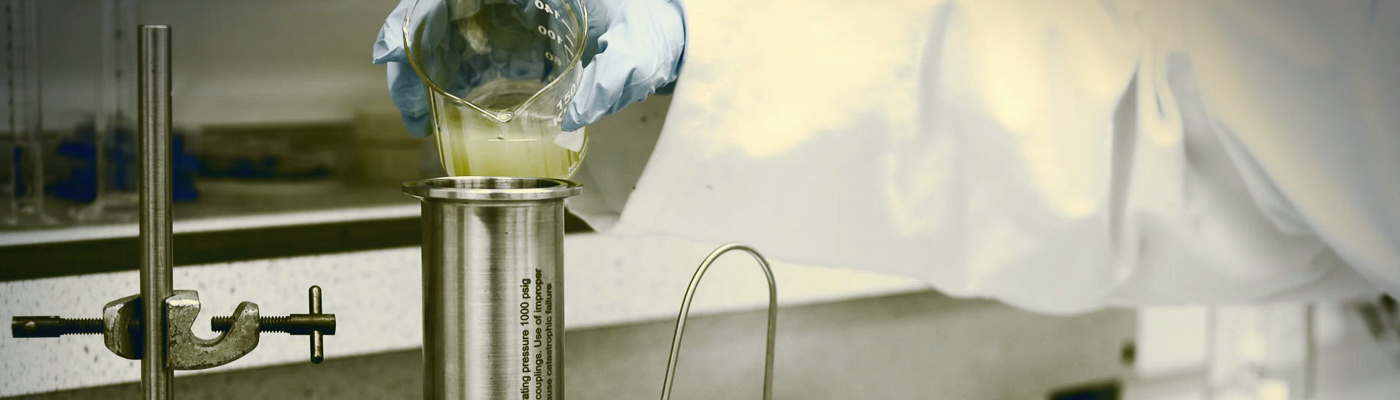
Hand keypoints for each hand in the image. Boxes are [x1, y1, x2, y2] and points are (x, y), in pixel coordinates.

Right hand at [372, 0, 686, 136]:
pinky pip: (462, 50)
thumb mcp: (637, 53)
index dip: (415, 16)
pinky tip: (435, 110)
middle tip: (407, 103)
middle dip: (408, 52)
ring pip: (442, 32)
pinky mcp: (508, 35)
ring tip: (416, 116)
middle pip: (437, 12)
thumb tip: (578, 115)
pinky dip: (442, 79)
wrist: (661, 29)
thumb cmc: (650, 26)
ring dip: (420, 71)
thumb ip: (612, 80)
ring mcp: (505, 12)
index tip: (395, 48)